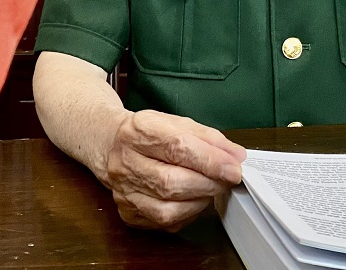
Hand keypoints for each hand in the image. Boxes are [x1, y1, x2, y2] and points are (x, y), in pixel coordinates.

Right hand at [102, 109, 245, 230]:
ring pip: (167, 208)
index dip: (210, 160)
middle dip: (208, 183)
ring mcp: (124, 191)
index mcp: (138, 131)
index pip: (177, 147)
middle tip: (227, 179)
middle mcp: (125, 162)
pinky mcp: (128, 212)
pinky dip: (186, 213)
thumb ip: (208, 137)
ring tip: (211, 188)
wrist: (110, 144)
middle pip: (171, 181)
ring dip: (199, 200)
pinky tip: (193, 199)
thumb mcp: (176, 123)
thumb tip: (235, 156)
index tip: (234, 167)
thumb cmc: (148, 134)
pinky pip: (164, 222)